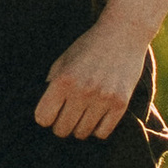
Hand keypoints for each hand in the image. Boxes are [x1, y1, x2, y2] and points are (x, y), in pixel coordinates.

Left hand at [34, 13, 145, 140]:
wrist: (123, 34)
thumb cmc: (89, 46)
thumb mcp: (63, 59)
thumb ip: (52, 82)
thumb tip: (45, 109)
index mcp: (63, 80)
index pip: (44, 118)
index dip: (44, 117)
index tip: (50, 113)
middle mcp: (82, 92)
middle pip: (62, 129)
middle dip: (60, 125)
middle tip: (65, 116)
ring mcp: (103, 99)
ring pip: (82, 133)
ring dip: (79, 128)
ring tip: (81, 116)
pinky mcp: (120, 104)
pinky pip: (103, 133)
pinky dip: (97, 129)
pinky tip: (96, 117)